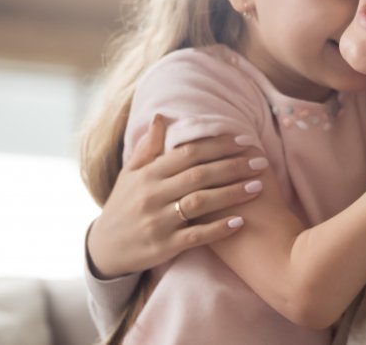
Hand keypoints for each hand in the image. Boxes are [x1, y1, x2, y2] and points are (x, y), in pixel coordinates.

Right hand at [87, 115, 268, 278]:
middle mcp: (152, 195)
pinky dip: (218, 229)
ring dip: (232, 194)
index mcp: (148, 174)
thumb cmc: (123, 206)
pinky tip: (241, 222)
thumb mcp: (130, 175)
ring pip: (200, 203)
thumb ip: (148, 148)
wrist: (104, 249)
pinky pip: (195, 236)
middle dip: (233, 166)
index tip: (244, 142)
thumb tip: (161, 117)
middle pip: (199, 175)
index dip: (218, 146)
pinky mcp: (163, 247)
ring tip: (258, 187)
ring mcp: (158, 222)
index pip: (188, 153)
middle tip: (260, 162)